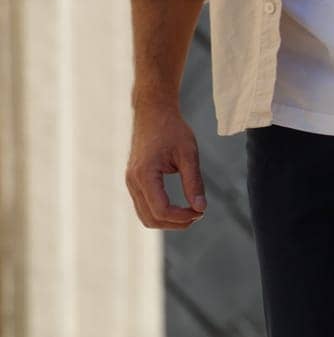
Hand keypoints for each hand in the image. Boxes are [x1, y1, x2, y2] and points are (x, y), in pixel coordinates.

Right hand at [125, 101, 205, 229]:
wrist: (153, 112)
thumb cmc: (172, 129)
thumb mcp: (189, 154)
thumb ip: (194, 182)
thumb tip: (200, 208)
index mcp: (145, 174)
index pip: (161, 210)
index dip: (182, 217)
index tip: (200, 212)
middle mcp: (133, 180)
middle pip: (151, 219)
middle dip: (176, 223)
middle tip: (197, 214)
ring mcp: (130, 182)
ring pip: (145, 217)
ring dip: (168, 221)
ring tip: (190, 212)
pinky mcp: (134, 181)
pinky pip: (144, 207)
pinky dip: (161, 213)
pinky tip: (179, 208)